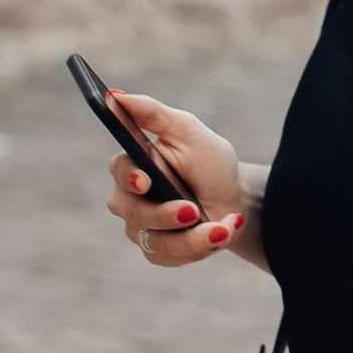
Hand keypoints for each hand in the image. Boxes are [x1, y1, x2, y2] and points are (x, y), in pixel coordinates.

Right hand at [102, 94, 245, 266]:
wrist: (237, 197)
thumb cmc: (208, 161)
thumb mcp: (187, 131)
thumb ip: (153, 113)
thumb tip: (116, 95)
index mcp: (133, 166)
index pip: (119, 170)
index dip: (130, 177)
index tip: (145, 179)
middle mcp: (130, 200)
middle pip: (131, 211)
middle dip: (162, 214)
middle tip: (190, 209)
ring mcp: (143, 229)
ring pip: (153, 240)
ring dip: (190, 236)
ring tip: (220, 226)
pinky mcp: (159, 252)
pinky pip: (169, 257)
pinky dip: (199, 247)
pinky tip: (220, 233)